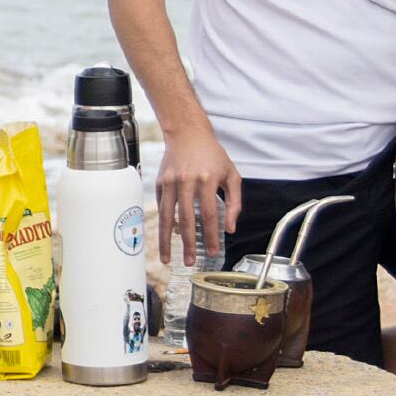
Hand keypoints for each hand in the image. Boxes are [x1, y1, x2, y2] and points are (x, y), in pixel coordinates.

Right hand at [154, 132, 241, 268]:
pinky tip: (167, 237)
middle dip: (188, 244)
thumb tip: (230, 228)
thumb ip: (235, 202)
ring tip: (167, 258)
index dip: (211, 236)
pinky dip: (163, 224)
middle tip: (189, 262)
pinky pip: (161, 207)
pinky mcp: (160, 182)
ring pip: (167, 217)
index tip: (213, 251)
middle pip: (187, 220)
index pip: (210, 215)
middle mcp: (187, 182)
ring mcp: (170, 182)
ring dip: (166, 240)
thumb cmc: (212, 154)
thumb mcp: (231, 175)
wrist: (187, 133)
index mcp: (207, 180)